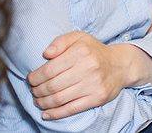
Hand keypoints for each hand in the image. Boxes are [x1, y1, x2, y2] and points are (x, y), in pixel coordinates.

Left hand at [29, 32, 151, 120]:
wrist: (120, 65)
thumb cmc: (94, 51)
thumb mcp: (79, 38)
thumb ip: (60, 42)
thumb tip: (46, 54)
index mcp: (81, 51)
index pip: (50, 69)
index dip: (36, 77)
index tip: (31, 79)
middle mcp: (88, 68)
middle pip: (53, 86)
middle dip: (38, 91)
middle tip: (33, 91)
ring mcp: (93, 85)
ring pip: (60, 99)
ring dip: (43, 103)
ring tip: (38, 101)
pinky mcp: (97, 98)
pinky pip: (72, 109)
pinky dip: (56, 114)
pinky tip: (46, 114)